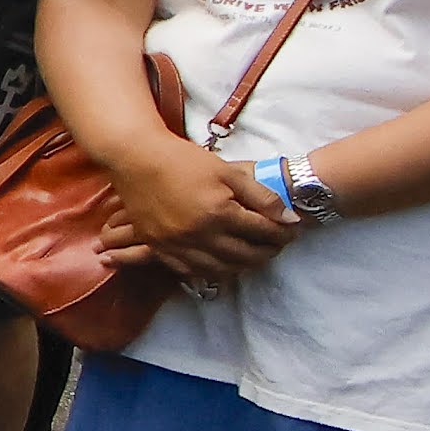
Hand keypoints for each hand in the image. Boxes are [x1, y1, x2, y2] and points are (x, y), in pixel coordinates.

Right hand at [100, 142, 300, 287]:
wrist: (136, 158)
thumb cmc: (183, 160)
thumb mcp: (228, 172)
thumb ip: (261, 197)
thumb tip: (289, 218)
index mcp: (218, 213)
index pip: (263, 231)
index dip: (284, 232)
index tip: (293, 229)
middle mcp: (198, 235)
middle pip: (244, 255)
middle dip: (268, 252)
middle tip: (278, 245)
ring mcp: (176, 245)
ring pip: (219, 269)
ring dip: (242, 266)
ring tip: (253, 257)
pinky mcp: (158, 247)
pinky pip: (189, 271)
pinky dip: (210, 272)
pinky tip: (220, 265)